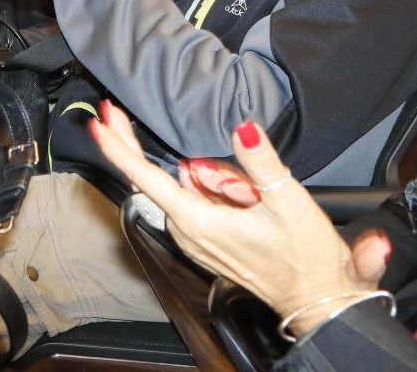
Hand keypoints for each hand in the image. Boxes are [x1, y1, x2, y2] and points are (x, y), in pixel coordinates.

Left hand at [91, 102, 388, 331]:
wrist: (317, 301)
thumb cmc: (304, 259)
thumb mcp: (288, 201)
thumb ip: (260, 161)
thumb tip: (243, 129)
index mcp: (197, 221)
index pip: (145, 178)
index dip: (119, 149)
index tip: (99, 125)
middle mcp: (188, 231)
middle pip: (158, 178)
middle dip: (142, 147)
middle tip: (118, 115)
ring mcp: (196, 239)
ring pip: (186, 189)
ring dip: (207, 176)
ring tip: (249, 191)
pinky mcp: (208, 242)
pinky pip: (198, 203)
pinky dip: (211, 189)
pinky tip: (244, 196)